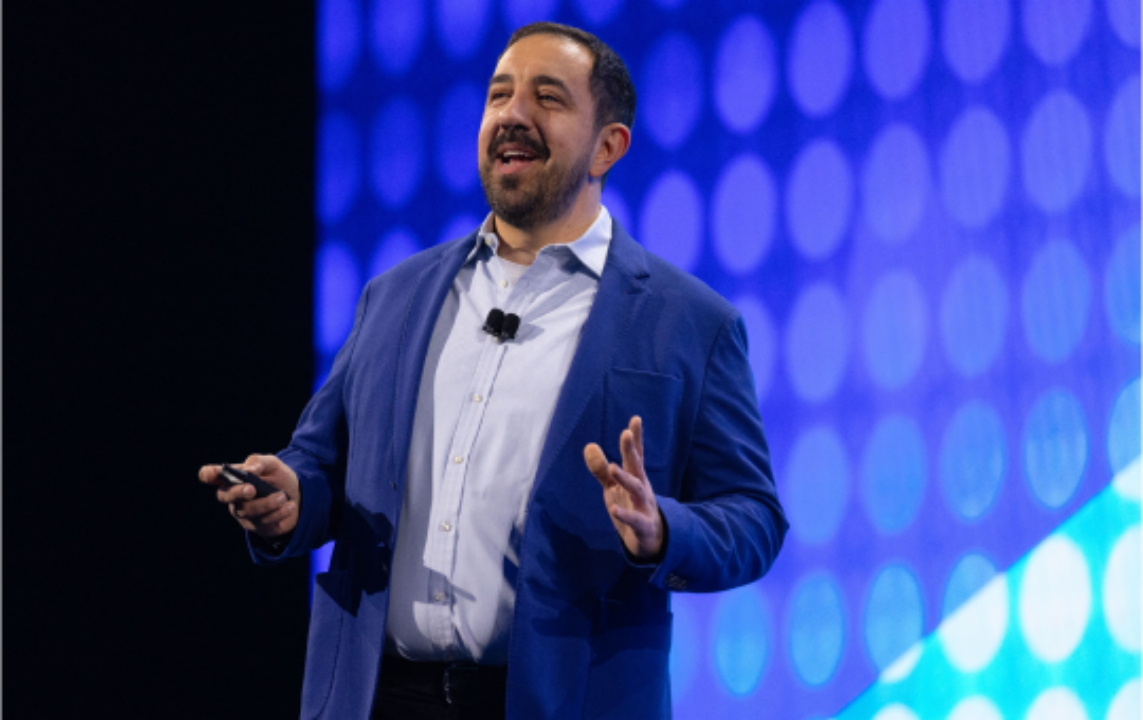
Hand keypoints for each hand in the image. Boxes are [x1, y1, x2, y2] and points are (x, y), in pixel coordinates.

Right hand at [199, 454, 299, 538]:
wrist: (298, 495)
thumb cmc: (277, 477)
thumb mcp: (273, 464)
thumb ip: (260, 462)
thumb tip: (250, 470)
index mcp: (233, 478)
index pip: (212, 476)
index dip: (208, 475)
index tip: (208, 474)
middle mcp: (233, 497)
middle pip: (225, 496)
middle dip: (237, 492)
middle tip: (252, 489)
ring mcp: (243, 513)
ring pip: (247, 511)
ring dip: (266, 504)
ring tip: (283, 497)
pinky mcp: (257, 526)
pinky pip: (264, 522)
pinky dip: (279, 513)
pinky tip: (290, 506)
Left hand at [584, 416, 663, 559]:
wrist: (650, 539)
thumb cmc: (631, 507)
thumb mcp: (613, 487)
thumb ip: (601, 469)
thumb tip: (589, 445)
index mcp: (635, 477)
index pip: (636, 455)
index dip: (636, 438)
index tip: (636, 419)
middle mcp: (642, 488)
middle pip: (636, 466)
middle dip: (631, 450)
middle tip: (625, 433)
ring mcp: (644, 506)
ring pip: (637, 490)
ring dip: (626, 478)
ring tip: (613, 468)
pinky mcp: (643, 525)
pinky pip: (635, 520)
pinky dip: (625, 515)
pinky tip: (614, 509)